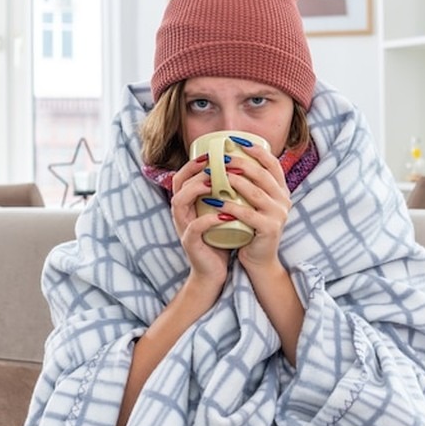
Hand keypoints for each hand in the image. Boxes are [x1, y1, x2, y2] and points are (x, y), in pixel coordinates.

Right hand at [170, 156, 229, 295]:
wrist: (214, 272)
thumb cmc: (220, 238)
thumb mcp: (221, 212)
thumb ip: (225, 194)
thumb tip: (246, 170)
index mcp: (188, 203)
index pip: (183, 176)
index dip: (194, 163)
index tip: (212, 153)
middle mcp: (181, 213)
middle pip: (178, 184)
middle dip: (195, 171)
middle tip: (214, 163)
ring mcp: (183, 228)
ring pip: (179, 202)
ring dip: (196, 190)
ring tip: (214, 183)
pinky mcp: (190, 244)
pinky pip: (194, 228)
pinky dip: (208, 220)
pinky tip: (224, 215)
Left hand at [220, 144, 291, 272]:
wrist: (259, 260)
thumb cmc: (251, 228)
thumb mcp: (255, 204)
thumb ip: (250, 186)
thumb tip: (230, 161)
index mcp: (282, 191)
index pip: (273, 164)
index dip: (257, 150)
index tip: (238, 141)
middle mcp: (284, 200)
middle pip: (262, 175)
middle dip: (240, 163)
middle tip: (220, 158)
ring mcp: (278, 215)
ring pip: (254, 192)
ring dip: (232, 181)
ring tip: (214, 175)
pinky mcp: (269, 229)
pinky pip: (247, 213)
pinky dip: (229, 206)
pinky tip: (213, 201)